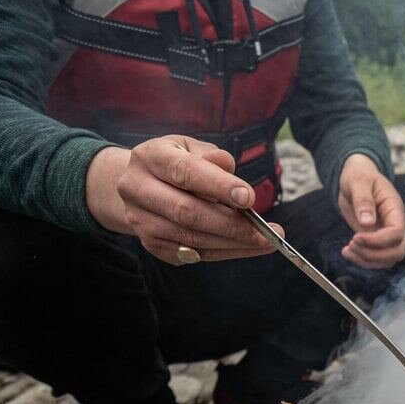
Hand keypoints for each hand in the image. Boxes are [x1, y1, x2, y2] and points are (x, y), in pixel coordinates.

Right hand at [86, 136, 281, 263]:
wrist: (140, 186)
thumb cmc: (177, 163)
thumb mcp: (192, 149)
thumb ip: (212, 157)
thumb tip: (227, 165)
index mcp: (150, 157)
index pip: (184, 172)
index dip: (218, 186)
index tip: (249, 198)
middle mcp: (137, 188)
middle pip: (187, 212)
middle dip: (231, 224)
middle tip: (266, 231)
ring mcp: (141, 220)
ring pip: (191, 238)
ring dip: (233, 243)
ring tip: (265, 241)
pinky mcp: (151, 244)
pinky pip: (193, 254)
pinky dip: (224, 252)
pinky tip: (246, 247)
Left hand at [337, 154, 404, 267]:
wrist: (356, 178)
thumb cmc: (360, 176)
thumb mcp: (359, 182)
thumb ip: (363, 200)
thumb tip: (367, 223)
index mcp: (395, 209)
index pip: (397, 233)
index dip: (378, 240)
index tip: (356, 237)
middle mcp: (395, 224)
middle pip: (396, 251)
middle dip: (373, 254)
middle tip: (351, 244)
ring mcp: (387, 235)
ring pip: (388, 259)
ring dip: (367, 260)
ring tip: (347, 251)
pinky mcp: (376, 241)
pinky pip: (376, 259)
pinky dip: (362, 261)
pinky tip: (347, 252)